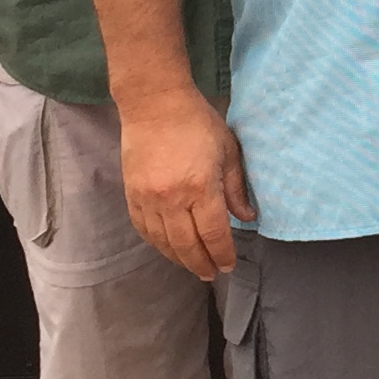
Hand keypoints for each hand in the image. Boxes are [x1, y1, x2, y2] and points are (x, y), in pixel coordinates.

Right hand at [121, 79, 257, 275]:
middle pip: (187, 245)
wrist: (154, 104)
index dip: (223, 254)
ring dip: (179, 259)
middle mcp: (172, 199)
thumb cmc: (197, 123)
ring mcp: (148, 199)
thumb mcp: (228, 150)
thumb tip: (247, 218)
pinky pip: (144, 229)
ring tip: (193, 266)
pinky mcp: (131, 195)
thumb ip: (236, 188)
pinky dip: (157, 244)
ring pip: (163, 242)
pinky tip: (168, 248)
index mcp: (201, 187)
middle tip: (212, 274)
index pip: (214, 233)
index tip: (229, 265)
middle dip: (202, 264)